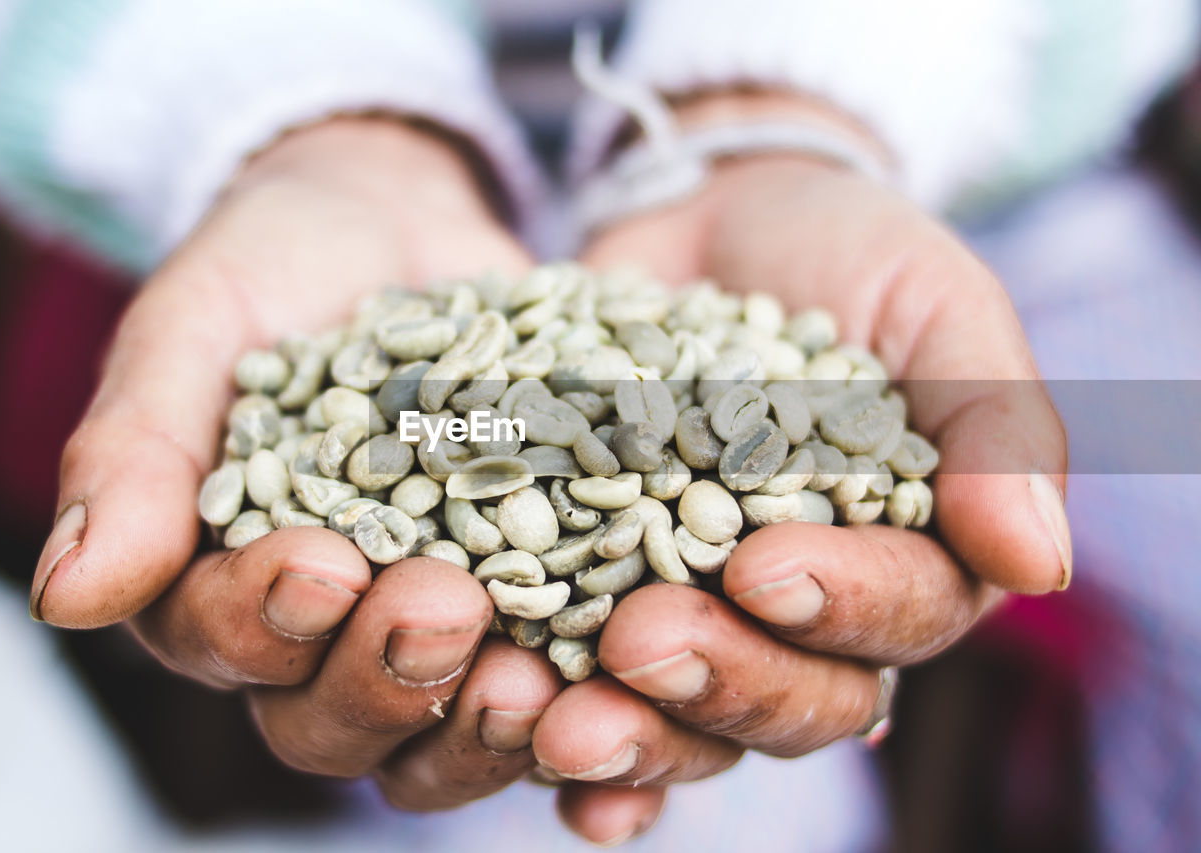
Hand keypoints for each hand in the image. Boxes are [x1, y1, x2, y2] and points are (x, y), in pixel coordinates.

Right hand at [29, 117, 568, 809]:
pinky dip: (595, 693)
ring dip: (490, 721)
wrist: (397, 221)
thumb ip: (134, 456)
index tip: (318, 563)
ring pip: (452, 727)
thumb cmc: (274, 268)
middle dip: (388, 677)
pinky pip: (567, 673)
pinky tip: (635, 672)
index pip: (226, 644)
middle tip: (444, 610)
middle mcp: (332, 632)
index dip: (266, 625)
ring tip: (542, 676)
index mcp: (224, 584)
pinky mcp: (546, 596)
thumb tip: (65, 597)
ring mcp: (445, 623)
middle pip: (340, 718)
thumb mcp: (197, 331)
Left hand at [531, 91, 1070, 842]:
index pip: (899, 617)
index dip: (840, 609)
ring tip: (555, 719)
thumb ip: (997, 425)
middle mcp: (811, 616)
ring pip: (684, 717)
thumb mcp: (936, 308)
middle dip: (719, 681)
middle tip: (641, 642)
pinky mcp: (599, 595)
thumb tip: (1037, 566)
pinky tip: (515, 727)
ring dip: (626, 731)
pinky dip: (553, 718)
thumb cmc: (847, 257)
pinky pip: (584, 680)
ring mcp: (701, 613)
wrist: (712, 214)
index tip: (764, 568)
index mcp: (912, 560)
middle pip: (789, 699)